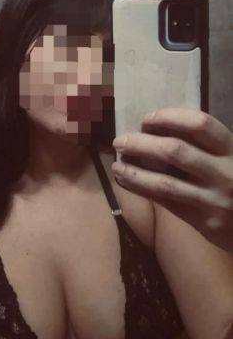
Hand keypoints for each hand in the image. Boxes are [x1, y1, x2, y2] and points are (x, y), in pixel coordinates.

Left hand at [111, 108, 232, 253]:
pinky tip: (125, 181)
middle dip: (142, 144)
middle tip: (120, 141)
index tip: (146, 119)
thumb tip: (154, 129)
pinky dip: (142, 190)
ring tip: (117, 165)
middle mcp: (225, 171)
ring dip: (135, 171)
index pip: (200, 124)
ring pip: (166, 182)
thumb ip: (203, 146)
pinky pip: (166, 202)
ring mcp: (214, 198)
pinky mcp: (205, 221)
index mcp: (231, 149)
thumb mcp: (228, 158)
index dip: (170, 117)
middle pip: (176, 150)